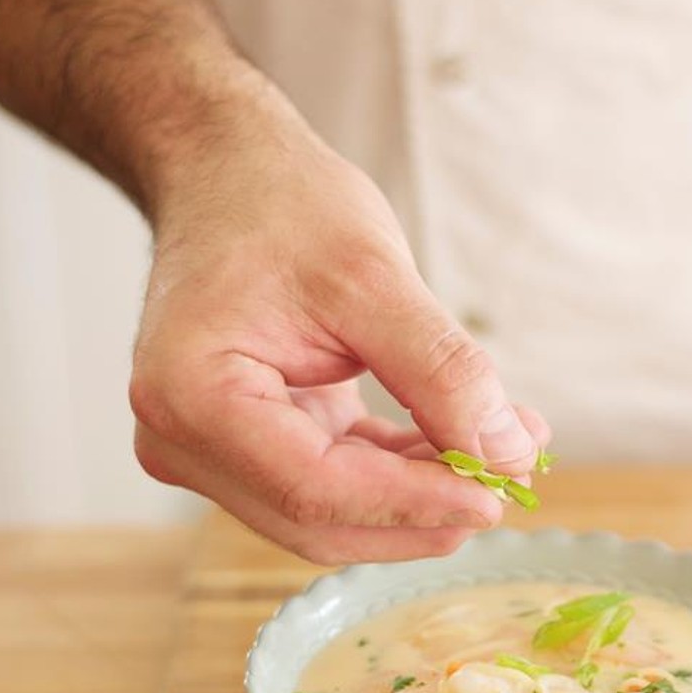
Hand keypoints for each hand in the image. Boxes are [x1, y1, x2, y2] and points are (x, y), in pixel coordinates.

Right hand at [129, 91, 547, 563]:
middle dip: (421, 512)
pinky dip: (400, 473)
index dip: (412, 504)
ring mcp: (207, 451)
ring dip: (418, 497)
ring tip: (500, 454)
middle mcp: (182, 440)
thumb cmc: (278, 205)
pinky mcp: (246, 447)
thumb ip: (442, 372)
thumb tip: (508, 457)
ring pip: (329, 513)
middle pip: (318, 519)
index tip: (495, 497)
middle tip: (509, 482)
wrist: (225, 172)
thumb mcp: (373, 276)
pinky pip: (332, 484)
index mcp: (190, 395)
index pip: (314, 489)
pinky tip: (463, 446)